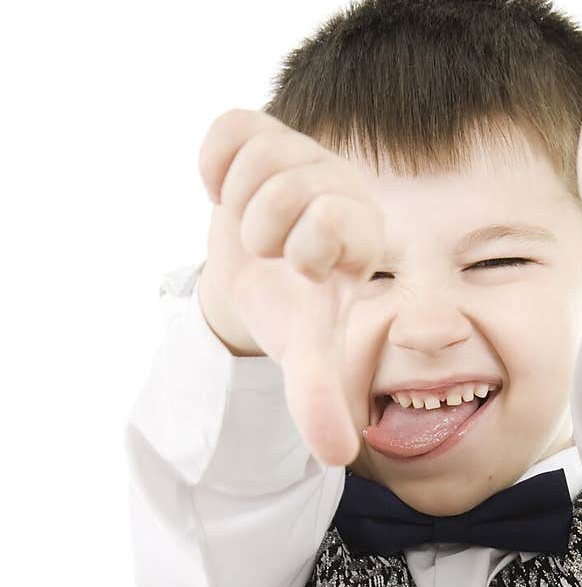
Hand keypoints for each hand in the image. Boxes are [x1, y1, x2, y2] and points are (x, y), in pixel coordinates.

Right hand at [197, 109, 384, 466]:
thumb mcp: (304, 354)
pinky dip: (215, 164)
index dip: (307, 245)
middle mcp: (342, 186)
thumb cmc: (289, 313)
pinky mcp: (261, 130)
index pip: (338, 218)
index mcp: (362, 235)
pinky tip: (230, 190)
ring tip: (256, 229)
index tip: (301, 271)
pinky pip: (228, 129)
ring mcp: (302, 152)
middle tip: (271, 253)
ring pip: (257, 161)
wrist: (253, 276)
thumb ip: (318, 400)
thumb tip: (335, 457)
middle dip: (262, 234)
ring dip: (239, 207)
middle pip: (286, 192)